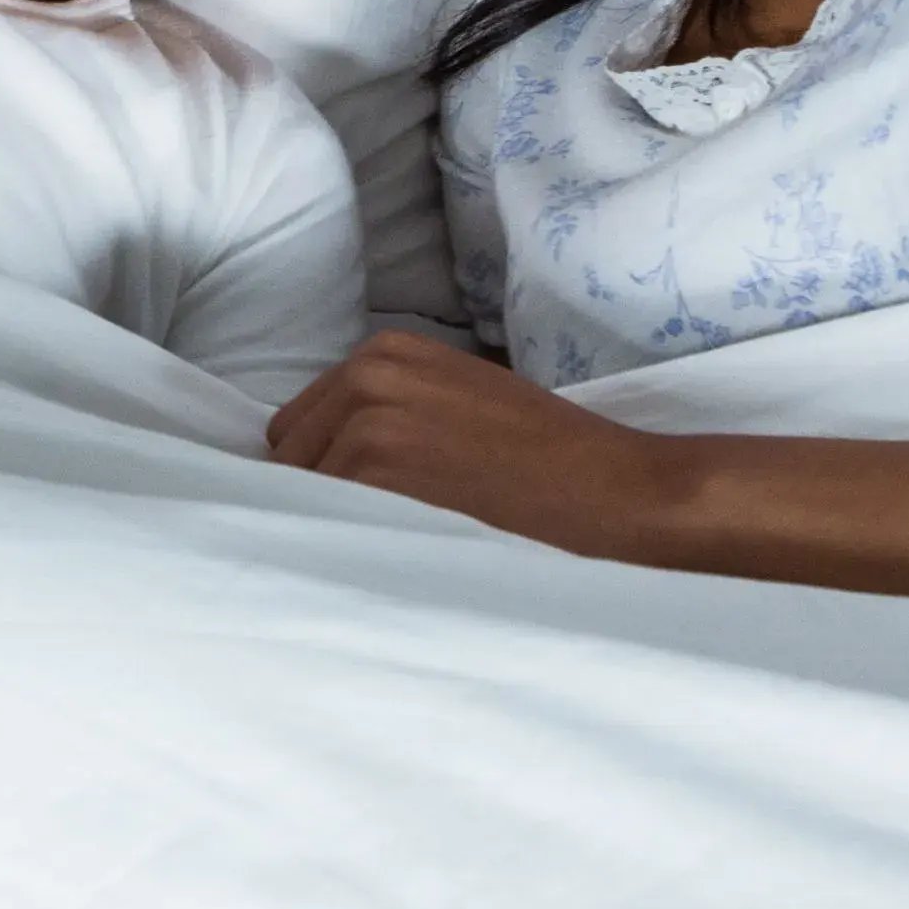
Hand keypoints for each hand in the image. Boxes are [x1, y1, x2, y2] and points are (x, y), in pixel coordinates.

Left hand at [265, 328, 702, 561]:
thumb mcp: (459, 401)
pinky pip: (324, 524)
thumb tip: (324, 456)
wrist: (617, 495)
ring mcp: (366, 426)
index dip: (328, 469)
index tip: (370, 499)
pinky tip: (404, 554)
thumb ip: (392, 411)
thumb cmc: (550, 461)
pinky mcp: (374, 477)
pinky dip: (352, 546)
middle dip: (326, 493)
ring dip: (340, 525)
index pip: (301, 425)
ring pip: (304, 497)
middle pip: (291, 458)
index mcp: (384, 354)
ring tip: (410, 539)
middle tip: (395, 523)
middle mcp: (366, 378)